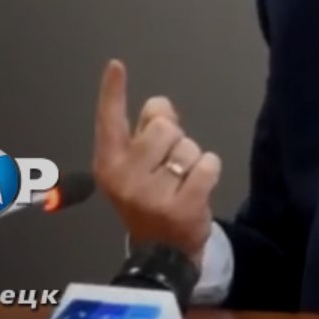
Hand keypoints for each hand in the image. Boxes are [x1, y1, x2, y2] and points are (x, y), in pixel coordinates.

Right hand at [91, 59, 220, 258]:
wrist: (161, 253)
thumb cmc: (150, 198)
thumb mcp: (137, 167)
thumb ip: (145, 132)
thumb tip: (161, 105)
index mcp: (109, 164)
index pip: (109, 121)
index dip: (112, 92)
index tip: (116, 65)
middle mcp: (125, 178)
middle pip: (163, 127)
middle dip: (174, 138)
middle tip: (170, 164)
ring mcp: (152, 195)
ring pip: (188, 145)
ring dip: (192, 158)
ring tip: (181, 181)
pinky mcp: (182, 207)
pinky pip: (208, 164)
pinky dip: (210, 170)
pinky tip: (198, 187)